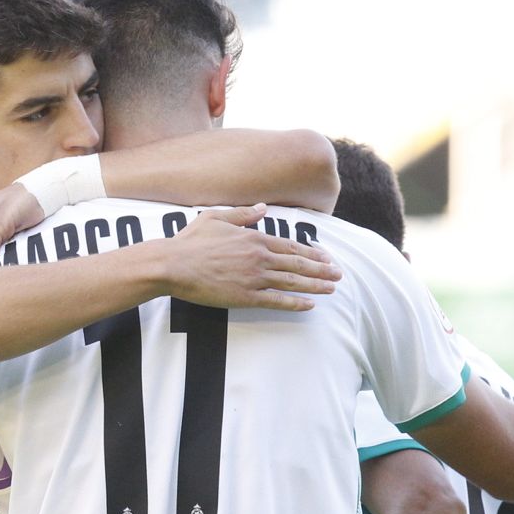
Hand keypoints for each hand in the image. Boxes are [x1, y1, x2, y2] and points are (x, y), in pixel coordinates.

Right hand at [162, 205, 341, 310]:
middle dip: (322, 270)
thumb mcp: (216, 217)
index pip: (292, 246)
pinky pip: (276, 301)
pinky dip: (295, 303)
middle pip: (299, 264)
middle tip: (339, 275)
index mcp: (255, 237)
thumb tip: (262, 208)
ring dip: (315, 286)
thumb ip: (243, 214)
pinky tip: (309, 305)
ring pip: (293, 282)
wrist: (173, 264)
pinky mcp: (245, 297)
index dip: (312, 253)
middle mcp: (260, 257)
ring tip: (332, 289)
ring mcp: (254, 278)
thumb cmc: (191, 240)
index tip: (327, 257)